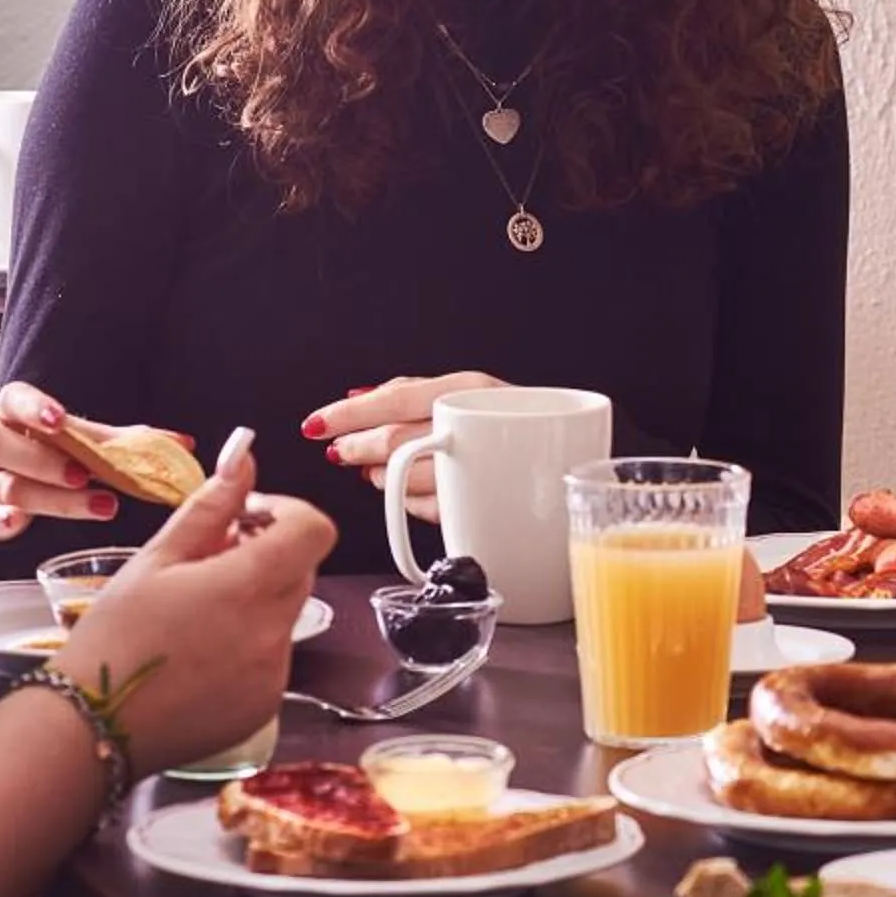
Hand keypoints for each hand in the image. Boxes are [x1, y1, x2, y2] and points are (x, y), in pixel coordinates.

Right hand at [0, 381, 193, 541]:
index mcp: (13, 410)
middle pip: (6, 447)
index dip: (35, 408)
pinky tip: (19, 524)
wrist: (5, 474)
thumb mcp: (82, 438)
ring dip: (51, 498)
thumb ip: (125, 439)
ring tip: (95, 504)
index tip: (59, 419)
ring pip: (8, 486)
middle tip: (83, 475)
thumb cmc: (49, 449)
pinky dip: (3, 521)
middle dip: (47, 462)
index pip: (16, 400)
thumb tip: (184, 444)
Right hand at [51, 439, 333, 772]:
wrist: (91, 726)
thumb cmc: (114, 639)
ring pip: (286, 614)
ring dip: (256, 600)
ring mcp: (273, 675)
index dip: (287, 513)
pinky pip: (274, 657)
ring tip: (195, 611)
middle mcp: (272, 633)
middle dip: (266, 553)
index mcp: (248, 588)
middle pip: (301, 569)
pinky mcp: (264, 706)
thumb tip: (243, 460)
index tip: (249, 517)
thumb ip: (210, 507)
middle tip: (209, 560)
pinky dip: (249, 644)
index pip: (314, 530)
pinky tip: (199, 652)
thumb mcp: (156, 559)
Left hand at [302, 372, 501, 521]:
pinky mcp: (486, 505)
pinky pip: (431, 507)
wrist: (579, 460)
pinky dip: (412, 502)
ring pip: (408, 477)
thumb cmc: (520, 425)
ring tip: (375, 473)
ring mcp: (483, 468)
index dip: (349, 414)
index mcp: (470, 388)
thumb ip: (415, 393)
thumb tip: (358, 397)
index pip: (395, 398)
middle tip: (340, 451)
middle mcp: (477, 424)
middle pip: (395, 441)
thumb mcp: (471, 394)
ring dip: (382, 478)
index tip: (316, 424)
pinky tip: (409, 494)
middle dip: (358, 449)